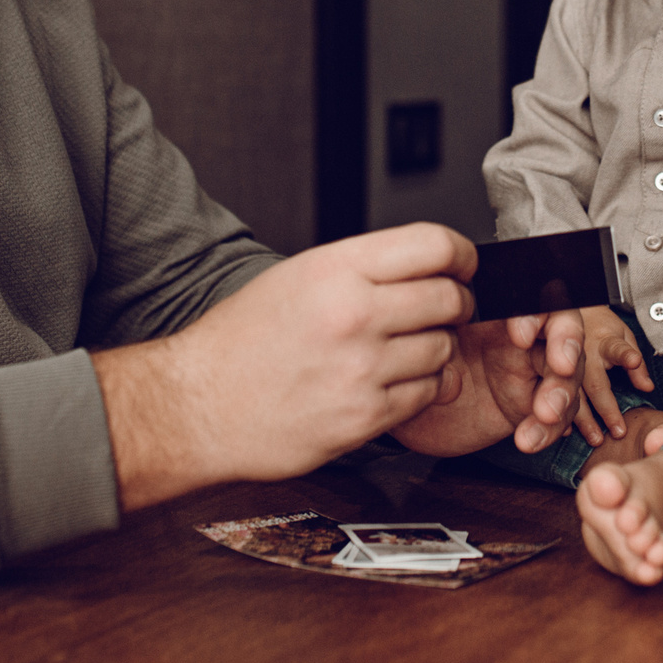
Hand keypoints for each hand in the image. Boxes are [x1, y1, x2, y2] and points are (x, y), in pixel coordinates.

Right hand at [96, 223, 475, 509]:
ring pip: (443, 350)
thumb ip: (363, 268)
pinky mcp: (364, 418)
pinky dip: (419, 389)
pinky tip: (392, 382)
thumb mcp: (297, 277)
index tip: (463, 265)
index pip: (433, 245)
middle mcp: (353, 314)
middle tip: (447, 309)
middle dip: (457, 303)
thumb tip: (425, 265)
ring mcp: (362, 369)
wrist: (198, 406)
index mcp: (335, 269)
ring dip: (436, 349)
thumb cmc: (240, 342)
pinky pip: (424, 394)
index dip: (461, 255)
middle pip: (449, 298)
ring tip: (405, 350)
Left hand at [390, 308, 586, 457]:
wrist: (404, 410)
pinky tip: (529, 439)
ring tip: (545, 413)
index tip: (520, 334)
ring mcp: (527, 373)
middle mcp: (517, 337)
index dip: (538, 312)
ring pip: (566, 375)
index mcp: (494, 310)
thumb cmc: (410, 364)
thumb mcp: (419, 344)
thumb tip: (447, 334)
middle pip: (563, 331)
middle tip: (560, 366)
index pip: (529, 297)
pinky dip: (547, 430)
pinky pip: (554, 417)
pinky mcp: (528, 408)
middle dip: (567, 347)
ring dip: (562, 394)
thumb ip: (438, 336)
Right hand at [571, 305, 655, 444]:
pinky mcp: (554, 373)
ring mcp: (568, 365)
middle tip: (618, 432)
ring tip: (596, 439)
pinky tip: (567, 432)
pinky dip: (563, 416)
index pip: (619, 350)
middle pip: (595, 384)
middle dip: (606, 409)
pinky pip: (557, 397)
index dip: (628, 356)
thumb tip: (647, 388)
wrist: (571, 315)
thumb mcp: (623, 336)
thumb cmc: (602, 329)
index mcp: (605, 342)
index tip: (634, 362)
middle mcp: (585, 355)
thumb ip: (635, 362)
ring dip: (585, 420)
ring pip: (574, 395)